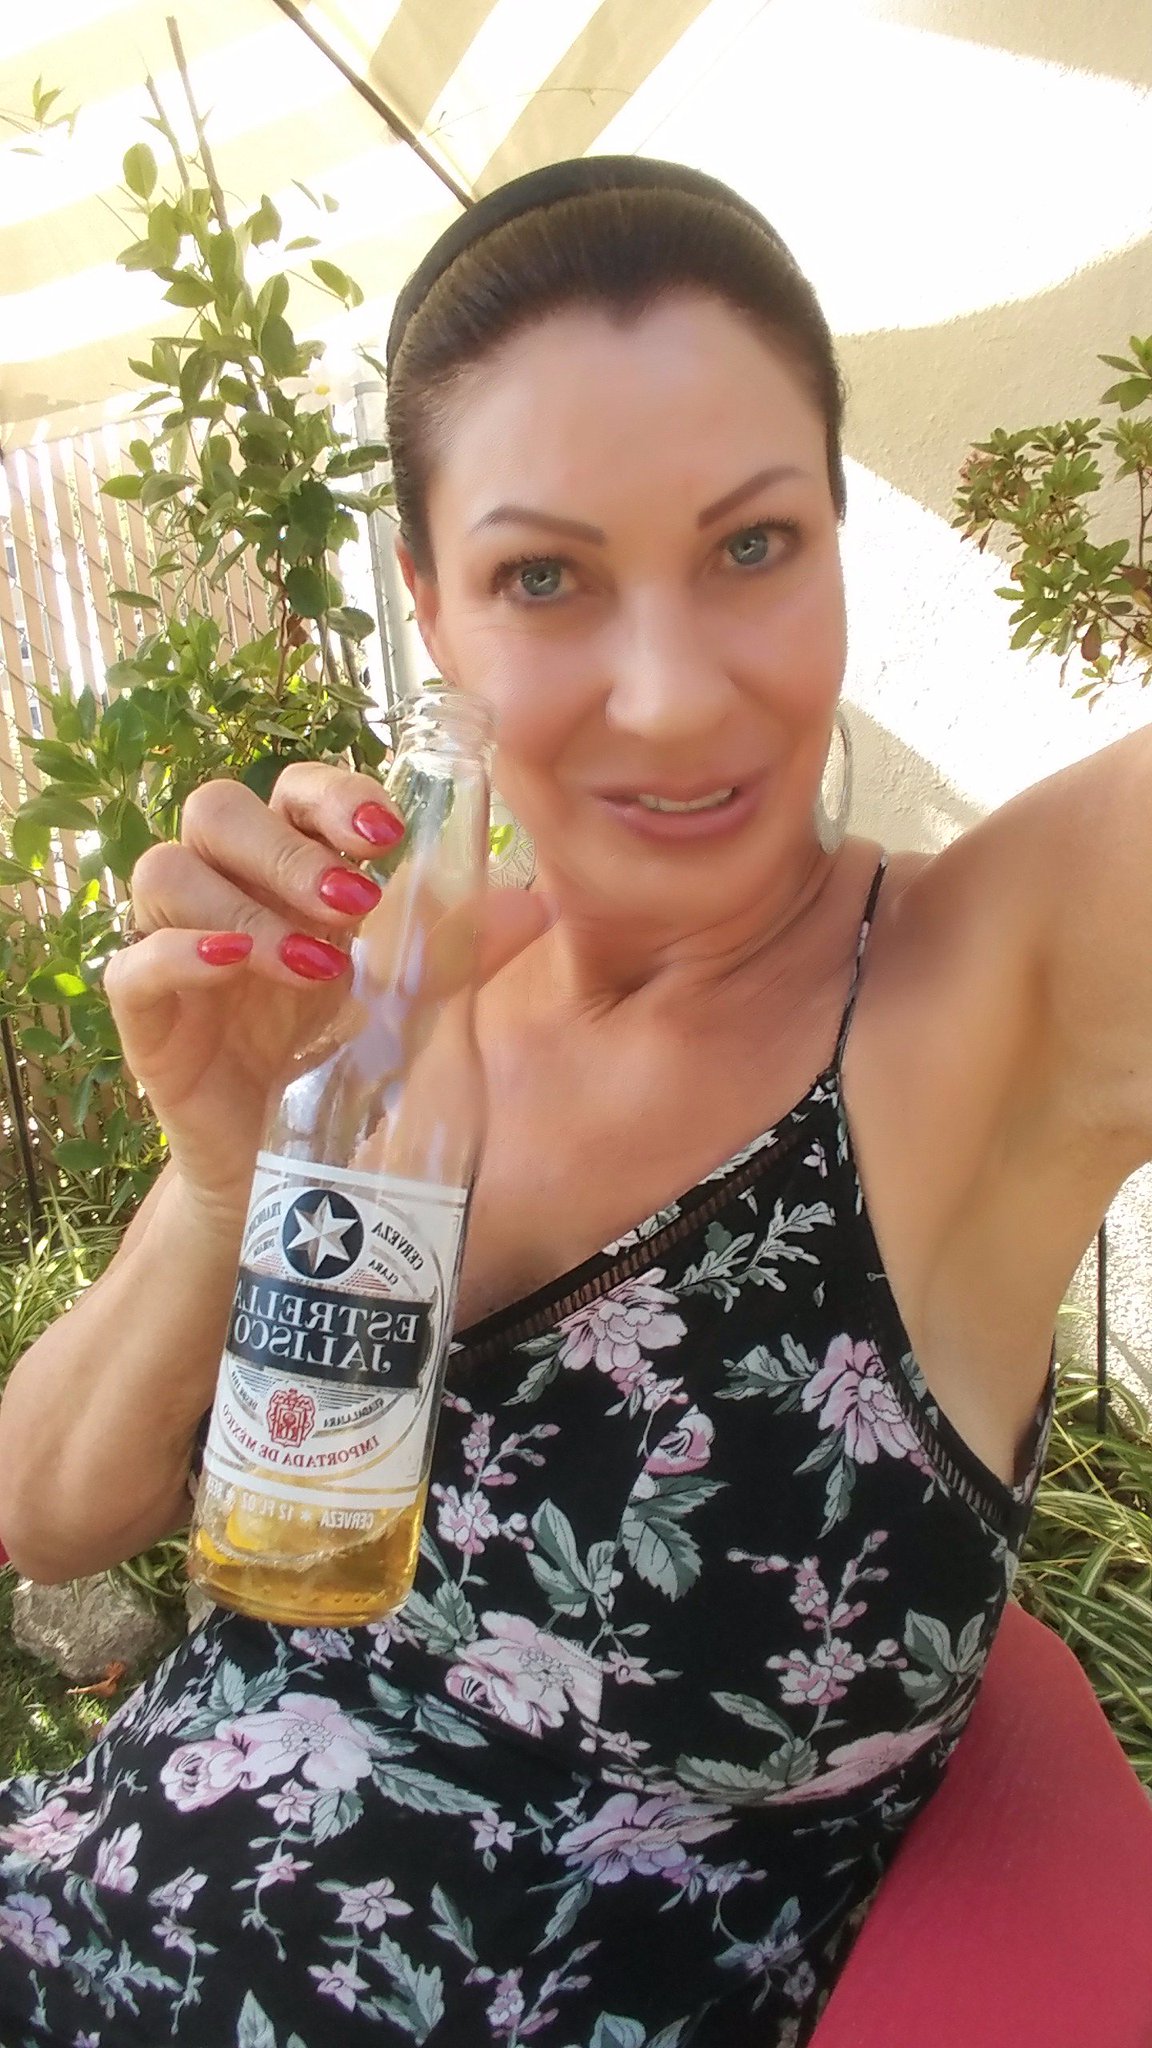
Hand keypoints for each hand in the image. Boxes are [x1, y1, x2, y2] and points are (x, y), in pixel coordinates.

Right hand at [105, 764, 550, 1228]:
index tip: (386, 835)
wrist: (285, 1165)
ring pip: (167, 871)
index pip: (291, 791)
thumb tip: (533, 906)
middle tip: (352, 903)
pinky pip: (132, 962)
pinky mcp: (146, 1015)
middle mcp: (224, 892)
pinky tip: (237, 966)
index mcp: (286, 871)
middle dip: (288, 848)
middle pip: (217, 811)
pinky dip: (182, 953)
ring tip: (314, 963)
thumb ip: (458, 951)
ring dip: (245, 903)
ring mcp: (175, 948)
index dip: (332, 796)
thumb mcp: (411, 1003)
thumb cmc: (342, 1059)